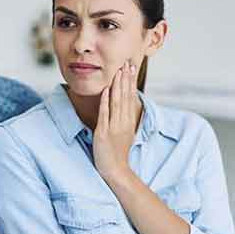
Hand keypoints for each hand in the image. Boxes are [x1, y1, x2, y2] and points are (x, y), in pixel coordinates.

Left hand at [93, 61, 139, 181]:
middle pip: (125, 96)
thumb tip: (124, 106)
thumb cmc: (118, 153)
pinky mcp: (103, 133)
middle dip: (125, 79)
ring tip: (118, 71)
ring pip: (116, 102)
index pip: (130, 97)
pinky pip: (105, 114)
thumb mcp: (125, 133)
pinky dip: (105, 101)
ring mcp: (113, 127)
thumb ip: (124, 119)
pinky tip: (105, 90)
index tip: (130, 69)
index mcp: (129, 121)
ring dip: (117, 86)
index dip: (130, 82)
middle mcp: (123, 122)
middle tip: (126, 63)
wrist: (116, 170)